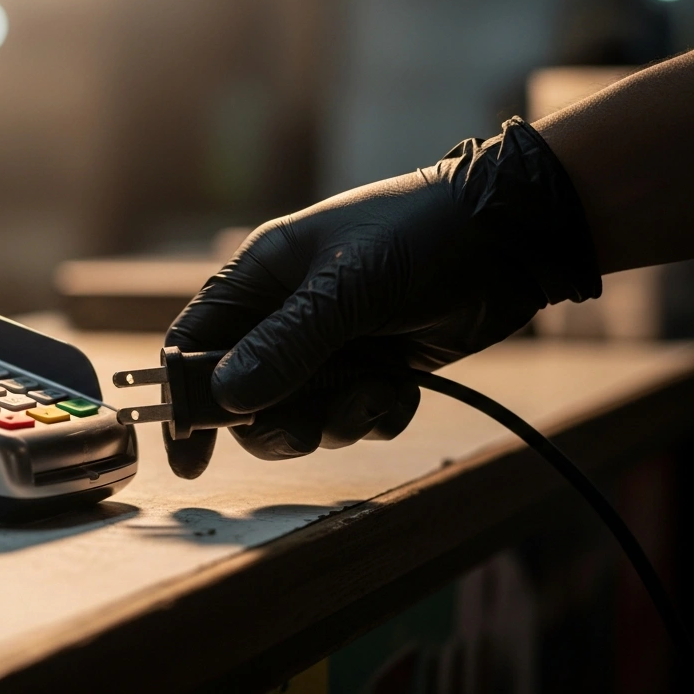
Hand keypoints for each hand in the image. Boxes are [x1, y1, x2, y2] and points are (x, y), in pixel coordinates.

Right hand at [162, 118, 600, 477]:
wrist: (511, 237)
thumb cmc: (419, 238)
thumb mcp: (346, 288)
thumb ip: (284, 345)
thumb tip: (226, 400)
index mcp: (259, 279)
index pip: (193, 343)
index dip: (183, 398)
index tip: (190, 456)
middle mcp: (285, 315)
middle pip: (244, 395)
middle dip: (275, 421)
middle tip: (305, 427)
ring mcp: (331, 345)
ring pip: (299, 414)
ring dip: (336, 419)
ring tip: (376, 392)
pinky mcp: (374, 368)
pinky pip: (352, 417)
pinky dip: (376, 414)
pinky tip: (403, 388)